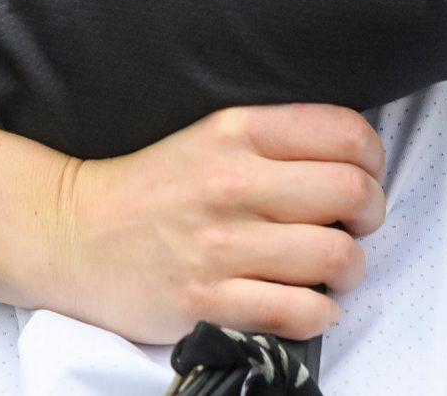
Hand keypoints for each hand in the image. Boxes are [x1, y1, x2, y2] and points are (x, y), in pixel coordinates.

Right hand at [39, 104, 385, 344]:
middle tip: (354, 225)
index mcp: (237, 132)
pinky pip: (298, 311)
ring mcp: (220, 244)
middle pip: (351, 193)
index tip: (364, 178)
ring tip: (332, 270)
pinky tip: (308, 305)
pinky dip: (319, 314)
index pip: (345, 134)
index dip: (372, 160)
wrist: (74, 233)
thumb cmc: (151, 189)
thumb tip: (351, 160)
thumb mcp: (210, 135)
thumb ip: (275, 140)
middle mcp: (231, 183)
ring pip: (335, 256)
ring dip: (349, 269)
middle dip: (369, 215)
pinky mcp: (207, 299)